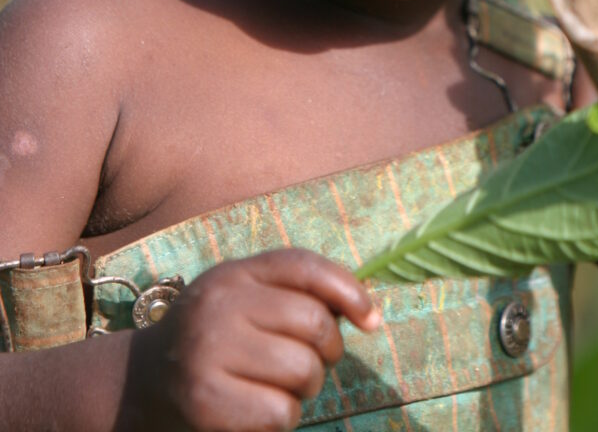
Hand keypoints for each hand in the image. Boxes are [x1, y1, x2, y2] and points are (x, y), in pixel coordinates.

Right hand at [124, 248, 378, 431]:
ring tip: (273, 386)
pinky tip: (254, 410)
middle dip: (326, 353)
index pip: (305, 267)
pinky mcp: (206, 403)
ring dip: (302, 390)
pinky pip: (280, 413)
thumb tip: (369, 314)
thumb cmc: (214, 338)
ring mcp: (209, 353)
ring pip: (303, 372)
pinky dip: (280, 418)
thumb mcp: (244, 298)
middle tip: (307, 364)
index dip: (350, 291)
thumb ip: (295, 292)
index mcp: (234, 275)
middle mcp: (220, 306)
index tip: (370, 320)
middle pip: (315, 325)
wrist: (140, 385)